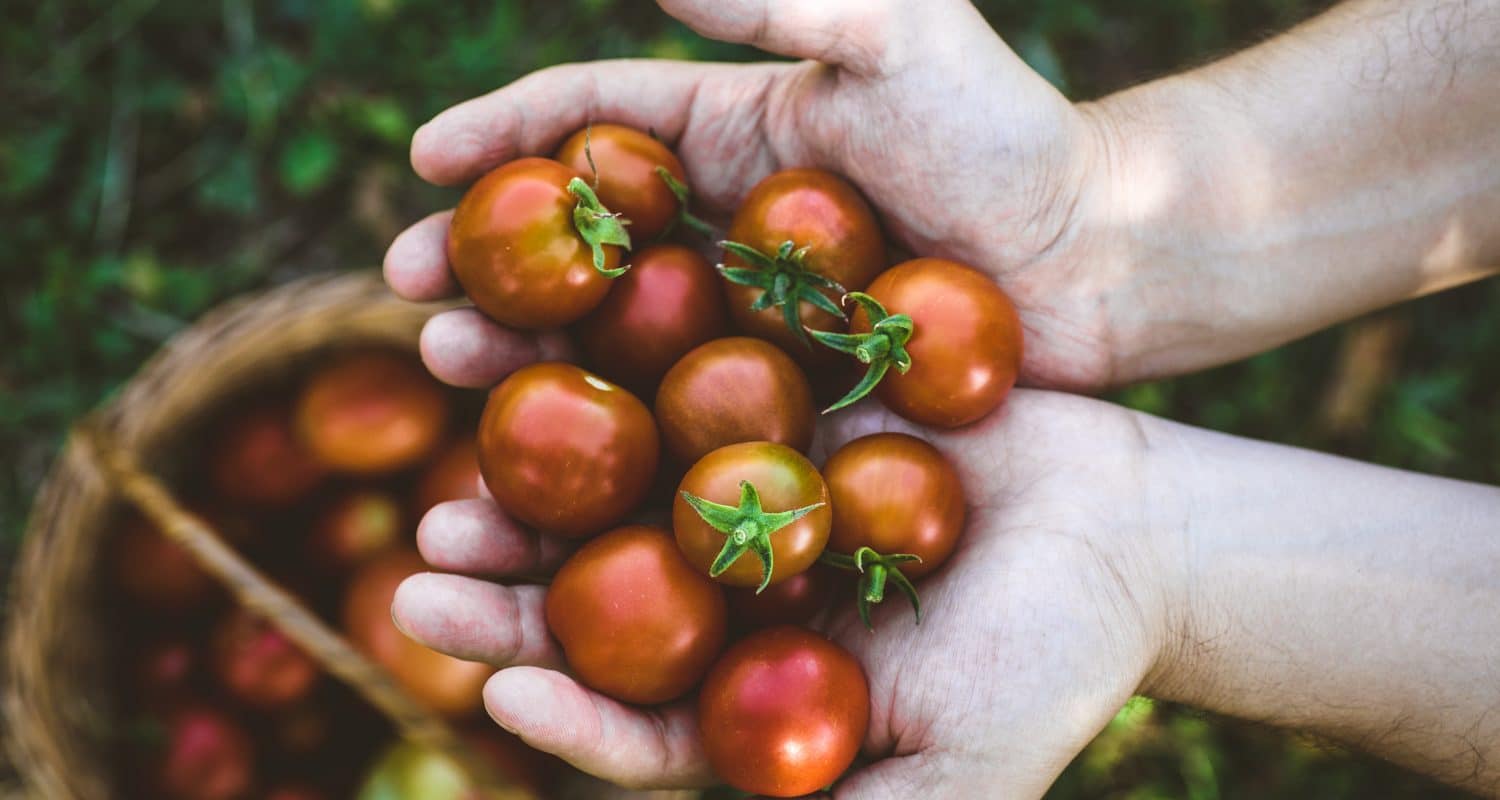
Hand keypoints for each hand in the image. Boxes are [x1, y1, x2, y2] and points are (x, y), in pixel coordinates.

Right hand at [384, 0, 1127, 390]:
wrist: (1103, 257)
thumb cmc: (1010, 137)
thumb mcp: (898, 33)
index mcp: (732, 131)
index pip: (591, 121)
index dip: (503, 134)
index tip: (422, 160)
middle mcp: (722, 225)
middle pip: (575, 239)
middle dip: (482, 258)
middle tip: (405, 296)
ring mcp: (748, 311)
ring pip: (608, 329)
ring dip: (523, 348)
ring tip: (450, 371)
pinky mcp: (784, 388)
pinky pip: (680, 404)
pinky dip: (614, 428)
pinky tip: (555, 462)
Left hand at [392, 373, 1175, 795]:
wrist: (1132, 528)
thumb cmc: (1052, 662)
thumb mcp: (959, 776)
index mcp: (750, 693)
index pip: (635, 717)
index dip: (568, 708)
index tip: (503, 688)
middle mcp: (729, 593)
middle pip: (599, 597)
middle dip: (512, 587)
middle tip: (430, 560)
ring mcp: (748, 494)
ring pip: (620, 480)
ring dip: (540, 458)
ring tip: (460, 428)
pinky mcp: (779, 403)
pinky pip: (688, 380)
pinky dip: (626, 356)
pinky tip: (568, 324)